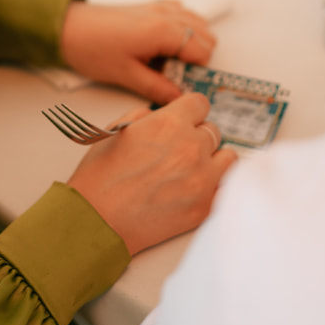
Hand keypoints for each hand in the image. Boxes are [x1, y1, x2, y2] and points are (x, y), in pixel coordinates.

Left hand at [60, 0, 216, 103]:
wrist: (67, 27)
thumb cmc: (92, 49)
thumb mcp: (126, 75)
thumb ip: (157, 88)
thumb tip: (179, 98)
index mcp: (163, 31)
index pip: (203, 51)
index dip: (198, 71)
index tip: (184, 84)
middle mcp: (166, 15)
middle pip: (205, 35)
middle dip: (197, 57)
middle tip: (175, 75)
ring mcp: (159, 7)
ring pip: (196, 21)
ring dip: (191, 42)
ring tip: (167, 61)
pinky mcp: (150, 6)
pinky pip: (180, 12)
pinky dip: (181, 26)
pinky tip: (163, 43)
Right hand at [67, 93, 233, 254]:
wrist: (96, 221)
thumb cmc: (100, 178)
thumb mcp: (117, 130)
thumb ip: (146, 116)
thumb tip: (160, 115)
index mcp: (169, 123)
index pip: (200, 104)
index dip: (190, 111)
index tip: (187, 119)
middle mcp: (191, 148)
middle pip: (213, 130)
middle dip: (198, 136)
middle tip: (181, 149)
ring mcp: (202, 179)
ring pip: (228, 157)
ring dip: (214, 159)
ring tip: (194, 169)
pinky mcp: (204, 206)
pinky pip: (226, 187)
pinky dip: (216, 186)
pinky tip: (199, 187)